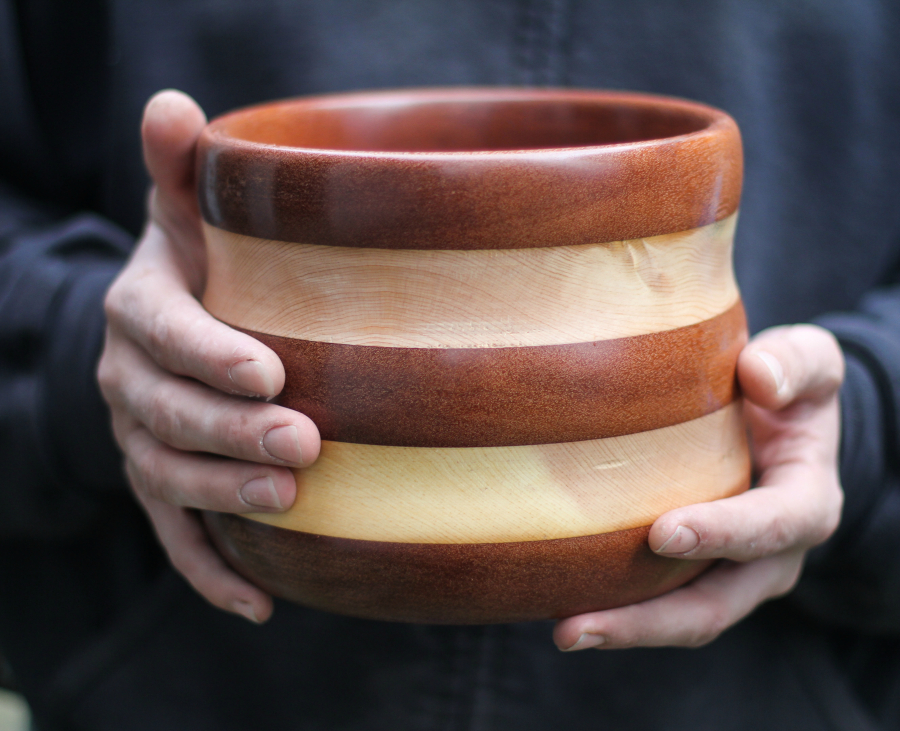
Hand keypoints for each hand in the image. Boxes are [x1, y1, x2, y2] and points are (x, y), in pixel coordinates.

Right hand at [98, 90, 320, 622]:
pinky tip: (260, 602)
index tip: (272, 370)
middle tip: (304, 442)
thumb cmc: (202, 263)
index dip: (210, 354)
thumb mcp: (188, 213)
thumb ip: (181, 171)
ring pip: (169, 476)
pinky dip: (211, 570)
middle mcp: (130, 380)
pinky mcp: (164, 485)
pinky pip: (176, 534)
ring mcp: (143, 439)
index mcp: (142, 310)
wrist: (171, 325)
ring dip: (224, 494)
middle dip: (232, 430)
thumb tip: (172, 104)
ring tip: (289, 500)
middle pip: (169, 413)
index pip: (164, 331)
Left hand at [554, 324, 844, 650]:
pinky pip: (659, 600)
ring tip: (563, 631)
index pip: (770, 526)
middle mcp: (772, 555)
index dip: (721, 534)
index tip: (662, 533)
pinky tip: (564, 602)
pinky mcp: (695, 572)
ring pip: (682, 617)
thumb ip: (793, 363)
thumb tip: (758, 377)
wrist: (781, 423)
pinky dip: (617, 607)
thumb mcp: (810, 361)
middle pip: (715, 605)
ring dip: (625, 628)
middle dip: (650, 620)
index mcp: (804, 503)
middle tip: (580, 624)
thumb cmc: (789, 389)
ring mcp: (731, 572)